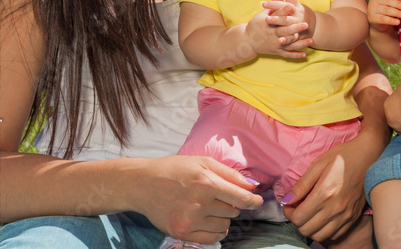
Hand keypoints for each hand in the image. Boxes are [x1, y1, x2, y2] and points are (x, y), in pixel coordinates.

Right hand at [131, 155, 261, 243]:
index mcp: (207, 183)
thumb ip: (230, 174)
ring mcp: (190, 220)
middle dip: (232, 205)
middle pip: (233, 211)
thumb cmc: (175, 169)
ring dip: (223, 218)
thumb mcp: (204, 162)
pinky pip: (211, 239)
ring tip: (211, 208)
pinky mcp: (181, 232)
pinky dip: (216, 232)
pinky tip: (211, 222)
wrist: (144, 184)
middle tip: (219, 197)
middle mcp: (199, 204)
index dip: (253, 200)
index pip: (240, 198)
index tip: (257, 201)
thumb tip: (251, 186)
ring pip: (224, 225)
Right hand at [244, 0, 311, 58]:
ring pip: (288, 44)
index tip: (292, 6)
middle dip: (295, 28)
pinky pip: (287, 54)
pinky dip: (296, 55)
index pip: (276, 17)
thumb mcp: (261, 15)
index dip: (284, 11)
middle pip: (284, 31)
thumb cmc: (255, 26)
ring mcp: (274, 44)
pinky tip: (305, 54)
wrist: (247, 42)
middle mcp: (271, 34)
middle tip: (306, 24)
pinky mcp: (276, 51)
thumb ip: (272, 6)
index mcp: (267, 24)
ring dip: (300, 43)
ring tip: (311, 40)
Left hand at [281, 129, 374, 242]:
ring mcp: (346, 214)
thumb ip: (302, 185)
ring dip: (310, 228)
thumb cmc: (344, 156)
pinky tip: (323, 217)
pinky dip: (324, 230)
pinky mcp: (353, 217)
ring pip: (319, 236)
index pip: (298, 217)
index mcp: (325, 193)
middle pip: (306, 229)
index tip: (290, 204)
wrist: (370, 155)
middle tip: (298, 208)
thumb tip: (287, 200)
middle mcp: (335, 208)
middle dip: (297, 221)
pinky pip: (334, 235)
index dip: (289, 213)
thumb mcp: (319, 164)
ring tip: (310, 214)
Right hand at [368, 0, 400, 29]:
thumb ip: (397, 1)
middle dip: (397, 4)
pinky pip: (383, 19)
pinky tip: (398, 22)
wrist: (376, 20)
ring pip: (386, 10)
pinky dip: (391, 20)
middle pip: (387, 0)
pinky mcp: (373, 18)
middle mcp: (375, 0)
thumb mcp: (392, 3)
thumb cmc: (387, 7)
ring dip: (397, 13)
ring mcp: (373, 9)